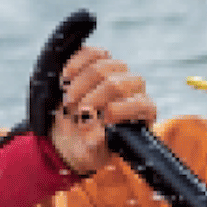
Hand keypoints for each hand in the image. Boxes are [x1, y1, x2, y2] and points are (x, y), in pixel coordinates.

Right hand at [43, 47, 155, 179]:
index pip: (141, 104)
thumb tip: (91, 124)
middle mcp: (134, 89)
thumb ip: (93, 142)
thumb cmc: (86, 146)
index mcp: (142, 114)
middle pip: (115, 84)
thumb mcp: (90, 153)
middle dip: (89, 99)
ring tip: (68, 100)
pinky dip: (74, 65)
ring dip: (78, 85)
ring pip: (101, 66)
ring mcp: (118, 71)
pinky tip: (65, 80)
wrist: (70, 133)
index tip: (93, 121)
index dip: (116, 111)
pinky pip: (90, 53)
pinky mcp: (100, 59)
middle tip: (72, 111)